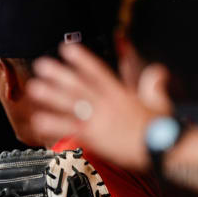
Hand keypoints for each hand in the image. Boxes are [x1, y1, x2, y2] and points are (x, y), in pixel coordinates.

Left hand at [27, 43, 168, 170]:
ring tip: (34, 87)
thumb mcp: (159, 101)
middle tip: (42, 64)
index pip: (98, 71)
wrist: (164, 148)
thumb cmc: (162, 128)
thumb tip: (158, 70)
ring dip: (51, 95)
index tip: (66, 48)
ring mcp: (99, 119)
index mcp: (120, 93)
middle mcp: (106, 103)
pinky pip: (69, 128)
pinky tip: (37, 121)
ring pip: (71, 104)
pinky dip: (53, 124)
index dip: (81, 59)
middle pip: (79, 85)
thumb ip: (153, 84)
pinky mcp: (95, 136)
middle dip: (59, 74)